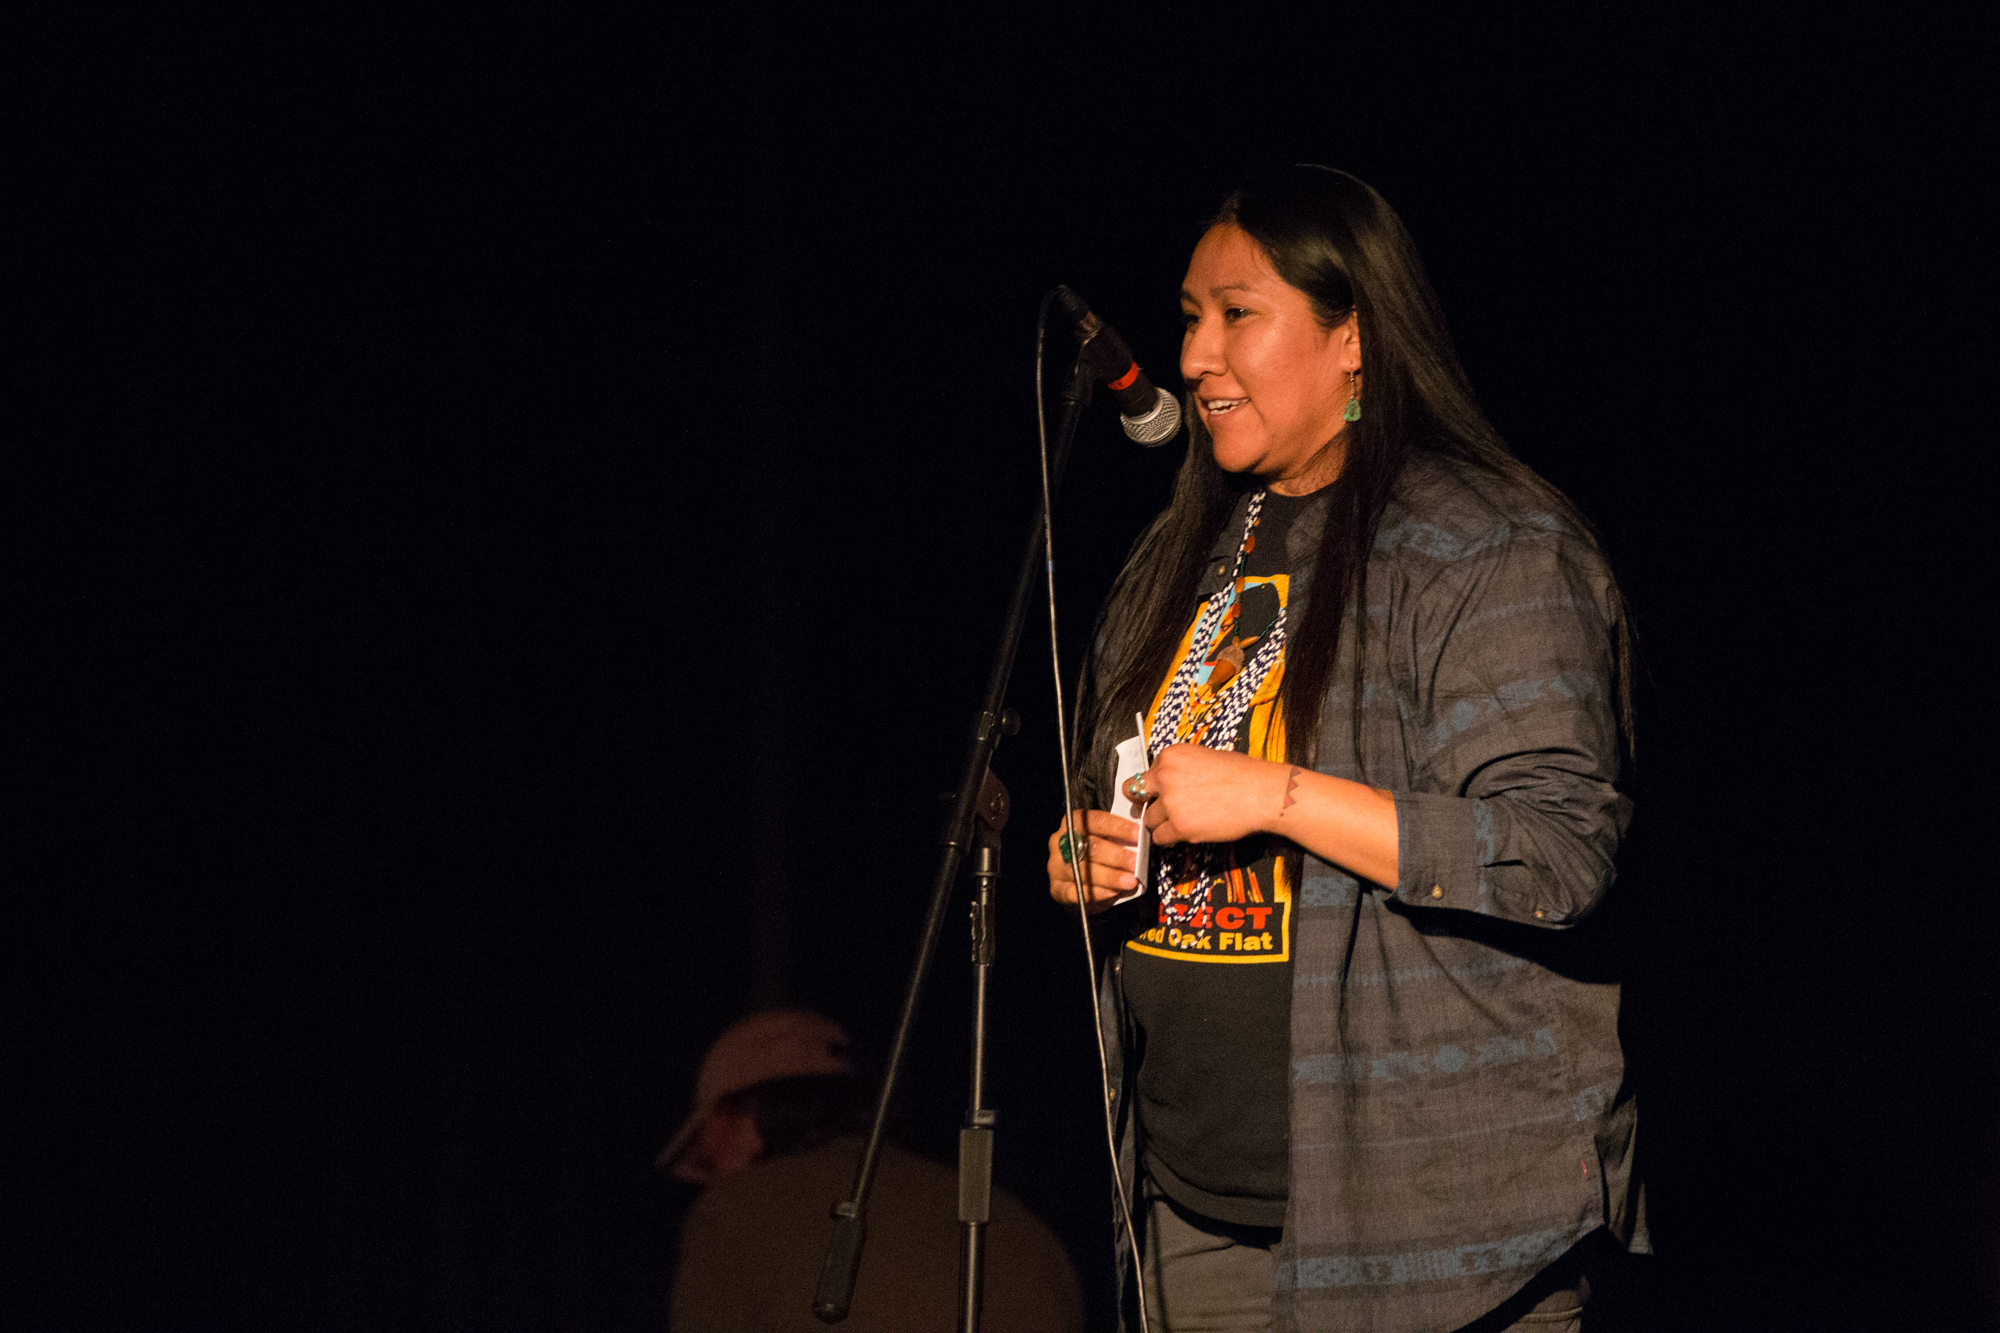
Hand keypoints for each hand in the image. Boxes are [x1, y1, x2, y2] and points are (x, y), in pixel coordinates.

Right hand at [1046, 809, 1142, 913]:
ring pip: (1084, 871)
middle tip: (1135, 863)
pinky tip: (1113, 893)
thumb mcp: (1105, 841)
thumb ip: (1118, 839)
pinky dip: (1097, 892)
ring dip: (1110, 876)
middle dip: (1117, 855)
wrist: (1077, 882)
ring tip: (1130, 881)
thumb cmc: (1096, 856)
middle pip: (1091, 847)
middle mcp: (1060, 842)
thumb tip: (1142, 842)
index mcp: (1073, 823)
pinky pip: (1077, 891)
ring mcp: (1056, 866)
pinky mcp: (1056, 888)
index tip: (1139, 835)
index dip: (1119, 827)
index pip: (1097, 821)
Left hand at [1138, 743, 1286, 845]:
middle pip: (1136, 794)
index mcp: (1171, 755)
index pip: (1147, 773)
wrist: (1261, 792)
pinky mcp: (1180, 826)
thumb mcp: (1205, 757)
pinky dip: (1168, 839)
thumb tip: (1169, 783)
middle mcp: (1165, 776)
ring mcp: (1171, 803)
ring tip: (1179, 823)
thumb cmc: (1241, 773)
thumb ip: (1181, 768)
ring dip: (1160, 823)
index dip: (1155, 785)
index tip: (1162, 793)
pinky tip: (1182, 834)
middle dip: (1145, 802)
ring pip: (1149, 819)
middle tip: (1155, 809)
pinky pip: (1159, 837)